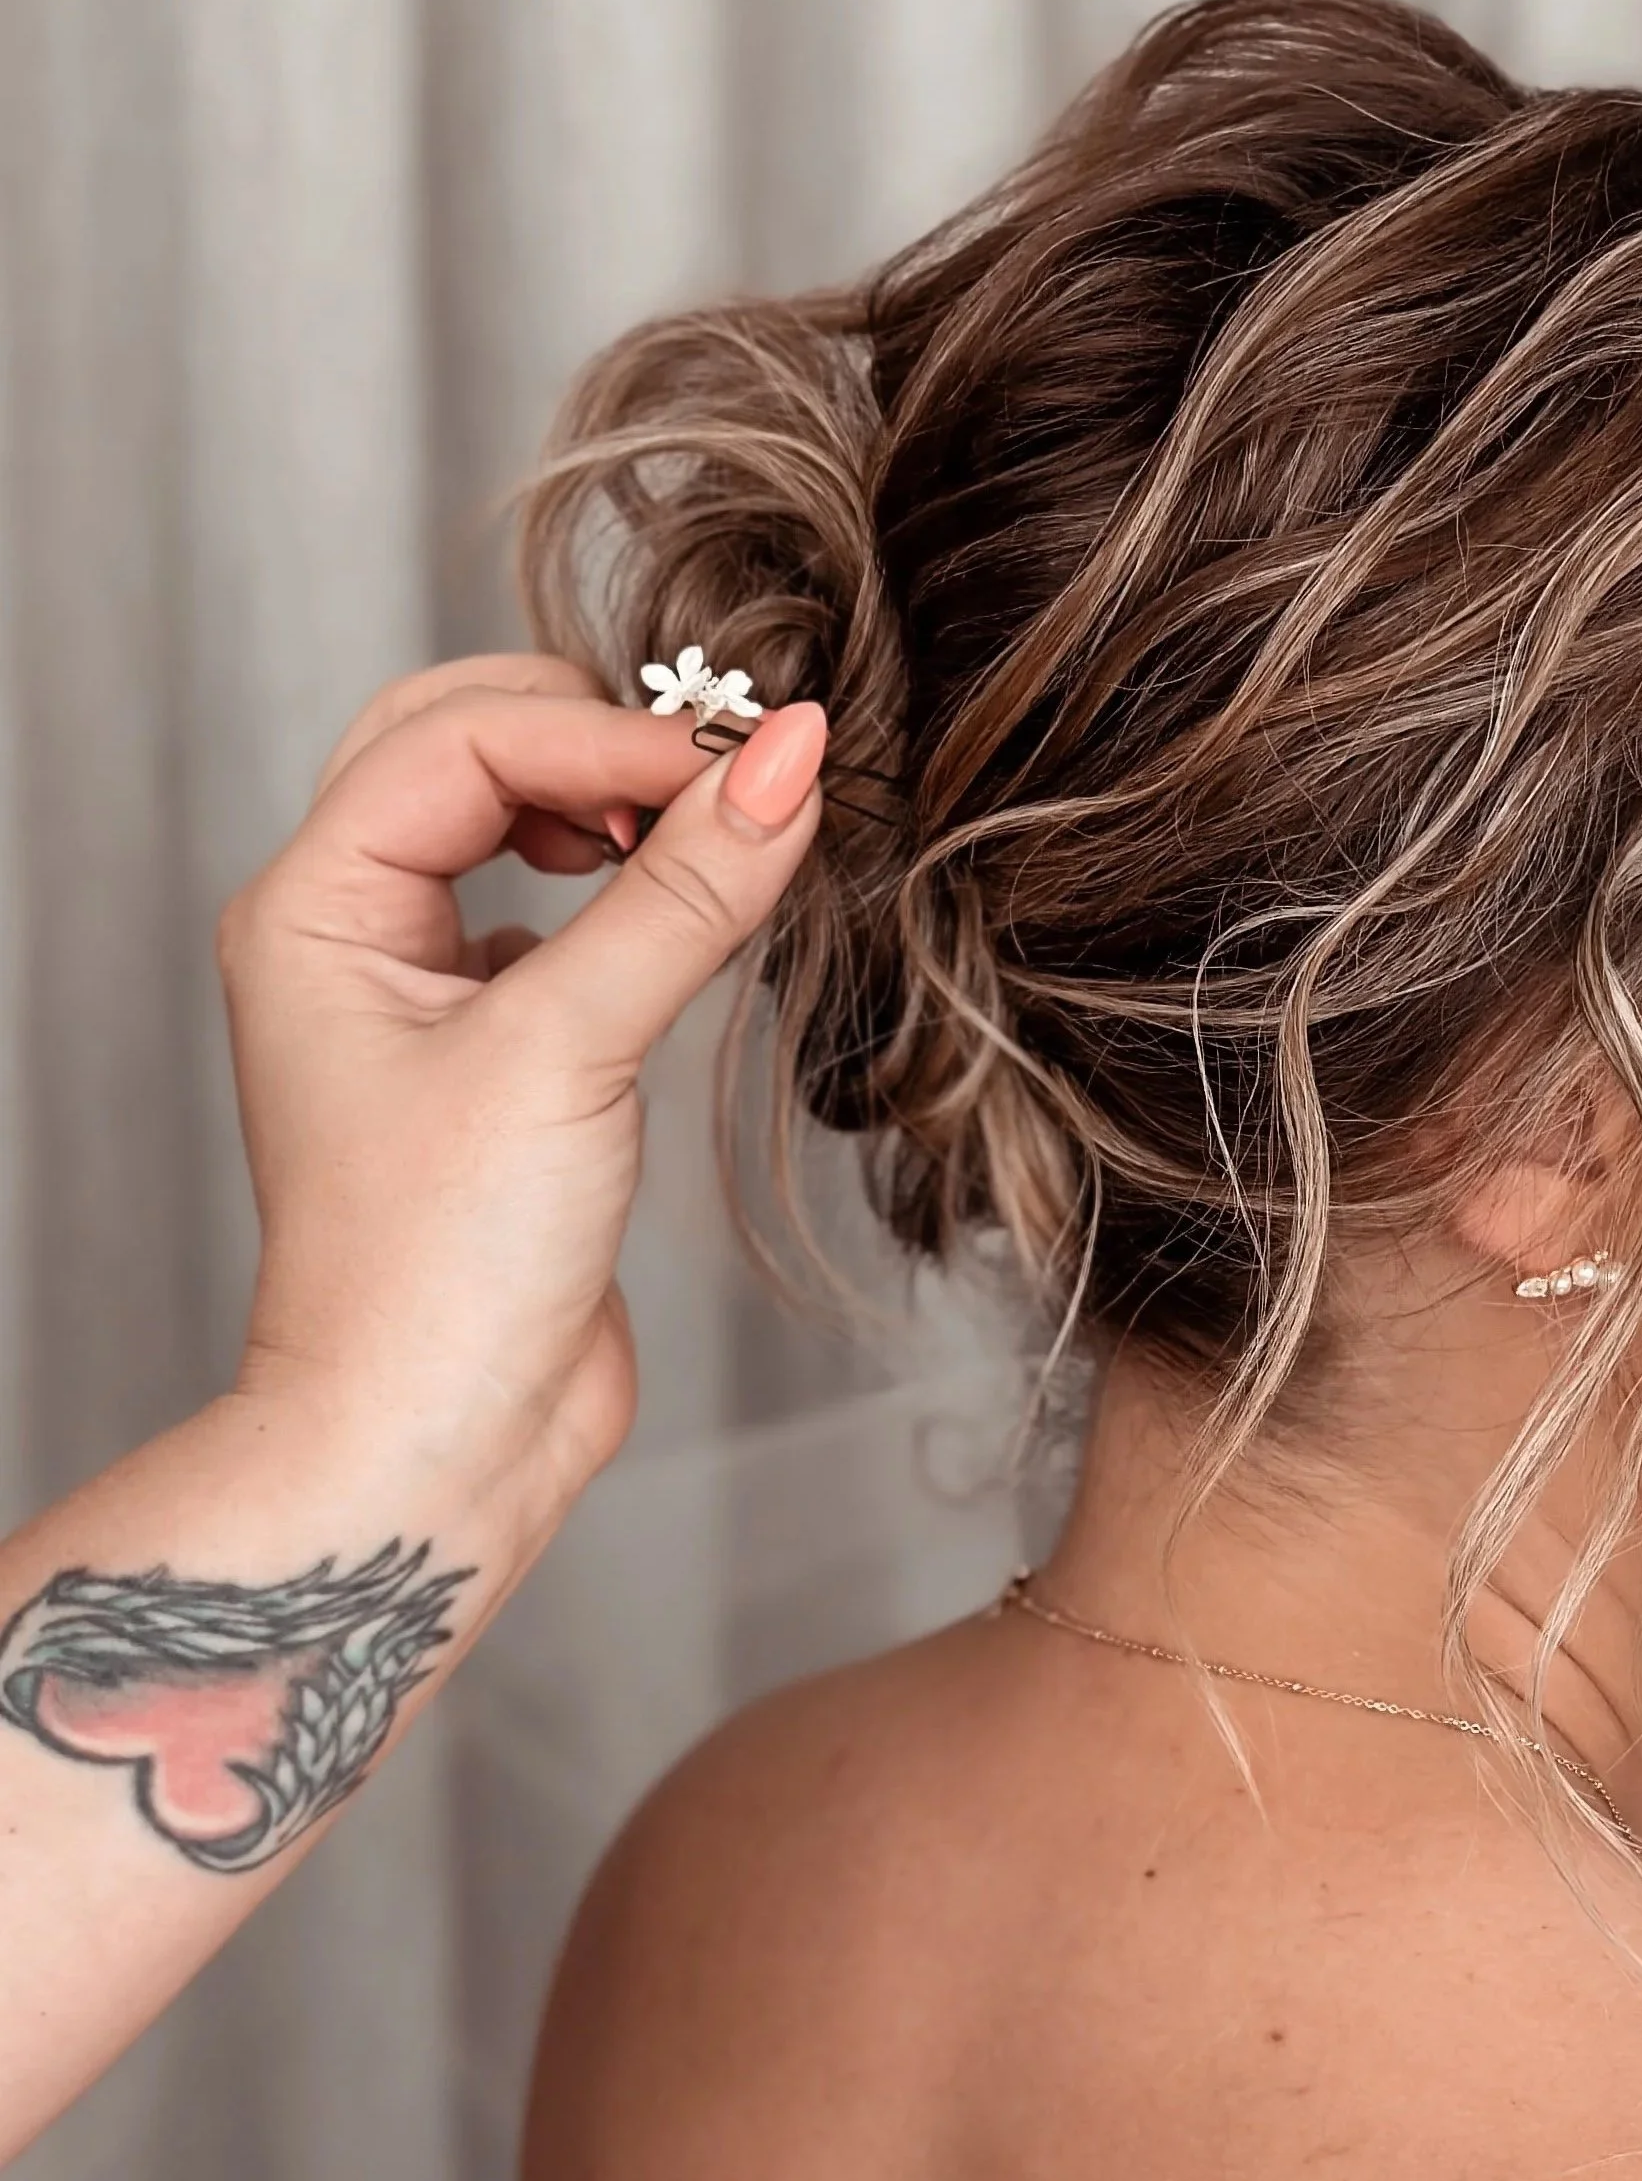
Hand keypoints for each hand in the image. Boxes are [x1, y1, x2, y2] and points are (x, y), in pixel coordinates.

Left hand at [216, 656, 826, 1541]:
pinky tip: (692, 917)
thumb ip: (682, 894)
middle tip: (719, 769)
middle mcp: (356, 931)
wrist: (436, 1444)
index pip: (467, 741)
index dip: (610, 736)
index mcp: (317, 908)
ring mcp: (426, 989)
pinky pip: (565, 912)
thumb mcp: (567, 1051)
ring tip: (712, 831)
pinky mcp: (502, 1049)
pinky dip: (634, 887)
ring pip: (513, 821)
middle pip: (466, 744)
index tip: (745, 766)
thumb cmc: (440, 1268)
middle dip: (595, 735)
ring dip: (614, 805)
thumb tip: (785, 762)